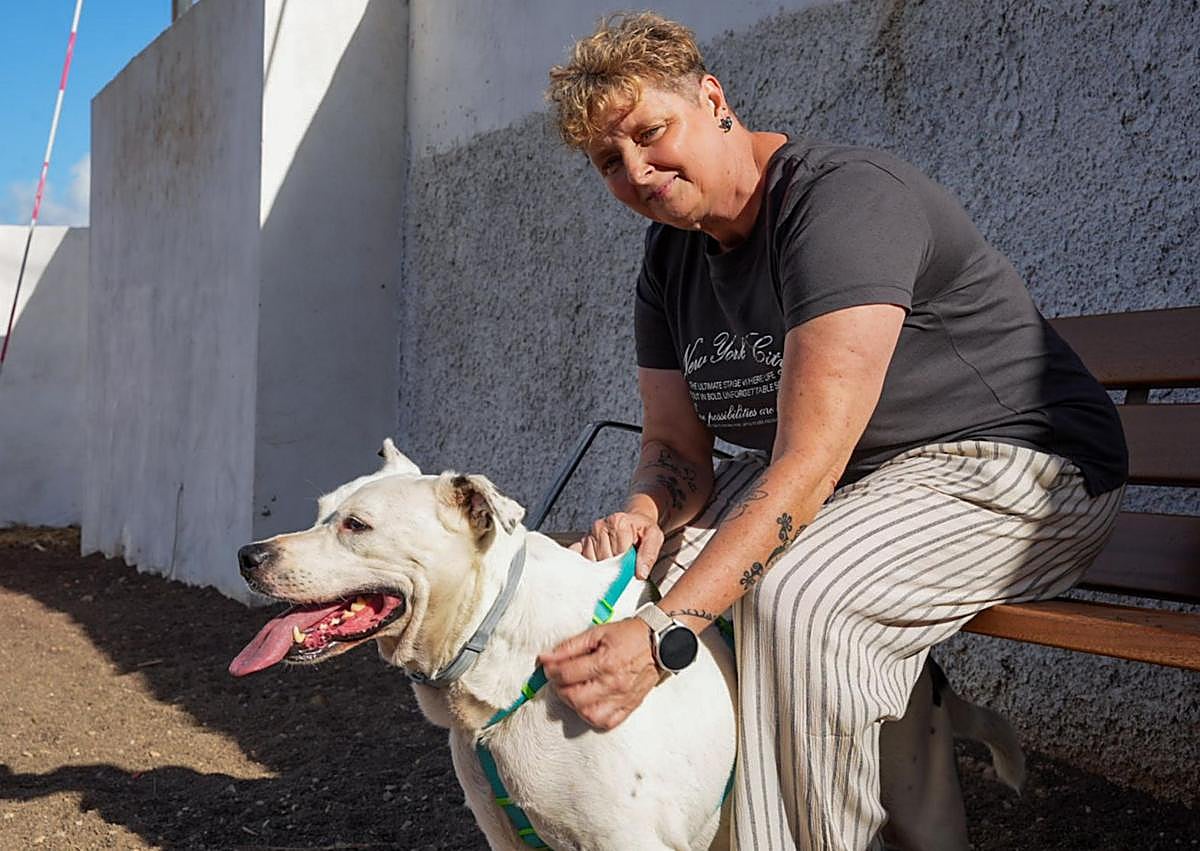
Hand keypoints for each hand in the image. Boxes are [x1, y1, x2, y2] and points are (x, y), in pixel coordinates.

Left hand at [538, 618, 659, 730]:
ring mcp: (623, 698)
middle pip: (574, 697)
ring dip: (575, 705)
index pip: (567, 674)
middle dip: (560, 688)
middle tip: (560, 678)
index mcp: (606, 662)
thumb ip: (569, 647)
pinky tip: (590, 704)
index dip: (551, 671)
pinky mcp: (629, 706)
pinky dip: (594, 717)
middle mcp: (614, 683)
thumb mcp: (597, 633)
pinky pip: (607, 723)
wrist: (659, 642)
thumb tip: (546, 658)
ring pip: (589, 715)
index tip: (547, 666)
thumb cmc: (629, 636)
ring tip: (575, 691)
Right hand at [570, 511, 663, 578]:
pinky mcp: (582, 541)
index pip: (620, 554)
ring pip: (594, 562)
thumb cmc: (643, 530)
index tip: (632, 567)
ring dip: (604, 567)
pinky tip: (601, 562)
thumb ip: (649, 554)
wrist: (634, 520)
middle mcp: (600, 525)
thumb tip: (640, 574)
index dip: (627, 565)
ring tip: (615, 559)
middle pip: (605, 559)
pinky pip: (583, 559)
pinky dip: (592, 564)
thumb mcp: (654, 538)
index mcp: (618, 522)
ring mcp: (589, 533)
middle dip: (616, 566)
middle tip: (625, 562)